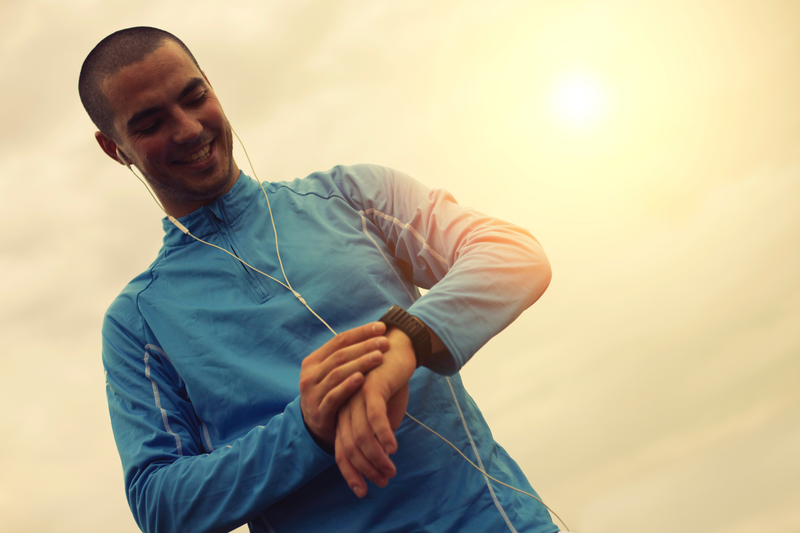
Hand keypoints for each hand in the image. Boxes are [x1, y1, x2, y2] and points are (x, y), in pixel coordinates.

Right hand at [299, 322, 388, 447]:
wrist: (315, 426)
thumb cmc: (331, 393)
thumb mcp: (332, 373)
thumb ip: (345, 357)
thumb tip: (373, 333)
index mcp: (313, 361)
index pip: (339, 340)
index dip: (361, 332)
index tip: (382, 327)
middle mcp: (310, 375)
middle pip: (340, 355)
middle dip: (364, 346)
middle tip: (385, 342)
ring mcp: (312, 393)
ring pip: (337, 373)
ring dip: (360, 363)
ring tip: (379, 357)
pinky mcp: (318, 411)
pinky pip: (334, 396)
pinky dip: (347, 386)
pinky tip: (362, 378)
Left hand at [334, 327, 415, 496]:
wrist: (398, 349)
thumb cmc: (391, 382)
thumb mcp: (384, 412)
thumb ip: (379, 432)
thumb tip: (381, 456)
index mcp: (345, 414)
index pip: (340, 450)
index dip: (350, 472)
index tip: (362, 491)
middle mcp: (346, 407)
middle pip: (348, 447)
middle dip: (365, 469)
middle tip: (383, 481)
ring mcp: (356, 397)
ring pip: (361, 436)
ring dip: (376, 457)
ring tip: (390, 469)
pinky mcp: (371, 387)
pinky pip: (374, 417)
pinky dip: (382, 435)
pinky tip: (391, 448)